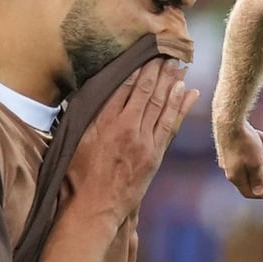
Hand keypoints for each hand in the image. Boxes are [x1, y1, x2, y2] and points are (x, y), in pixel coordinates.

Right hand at [68, 58, 198, 220]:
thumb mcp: (74, 141)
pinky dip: (181, 107)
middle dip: (158, 70)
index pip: (124, 87)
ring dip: (172, 83)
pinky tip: (189, 92)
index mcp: (104, 122)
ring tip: (179, 65)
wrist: (93, 209)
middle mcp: (126, 128)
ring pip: (162, 105)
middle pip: (146, 91)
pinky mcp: (155, 156)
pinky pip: (171, 126)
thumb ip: (85, 115)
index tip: (145, 53)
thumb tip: (90, 91)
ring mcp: (144, 142)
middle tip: (167, 52)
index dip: (137, 68)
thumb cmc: (76, 176)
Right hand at [215, 120, 262, 198]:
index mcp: (234, 175)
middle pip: (248, 177)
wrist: (229, 121)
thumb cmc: (244, 144)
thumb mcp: (255, 164)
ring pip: (246, 162)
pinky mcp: (228, 141)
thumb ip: (257, 178)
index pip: (248, 191)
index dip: (262, 194)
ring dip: (261, 162)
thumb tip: (258, 192)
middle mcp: (229, 167)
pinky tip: (262, 138)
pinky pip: (243, 146)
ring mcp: (227, 154)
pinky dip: (254, 146)